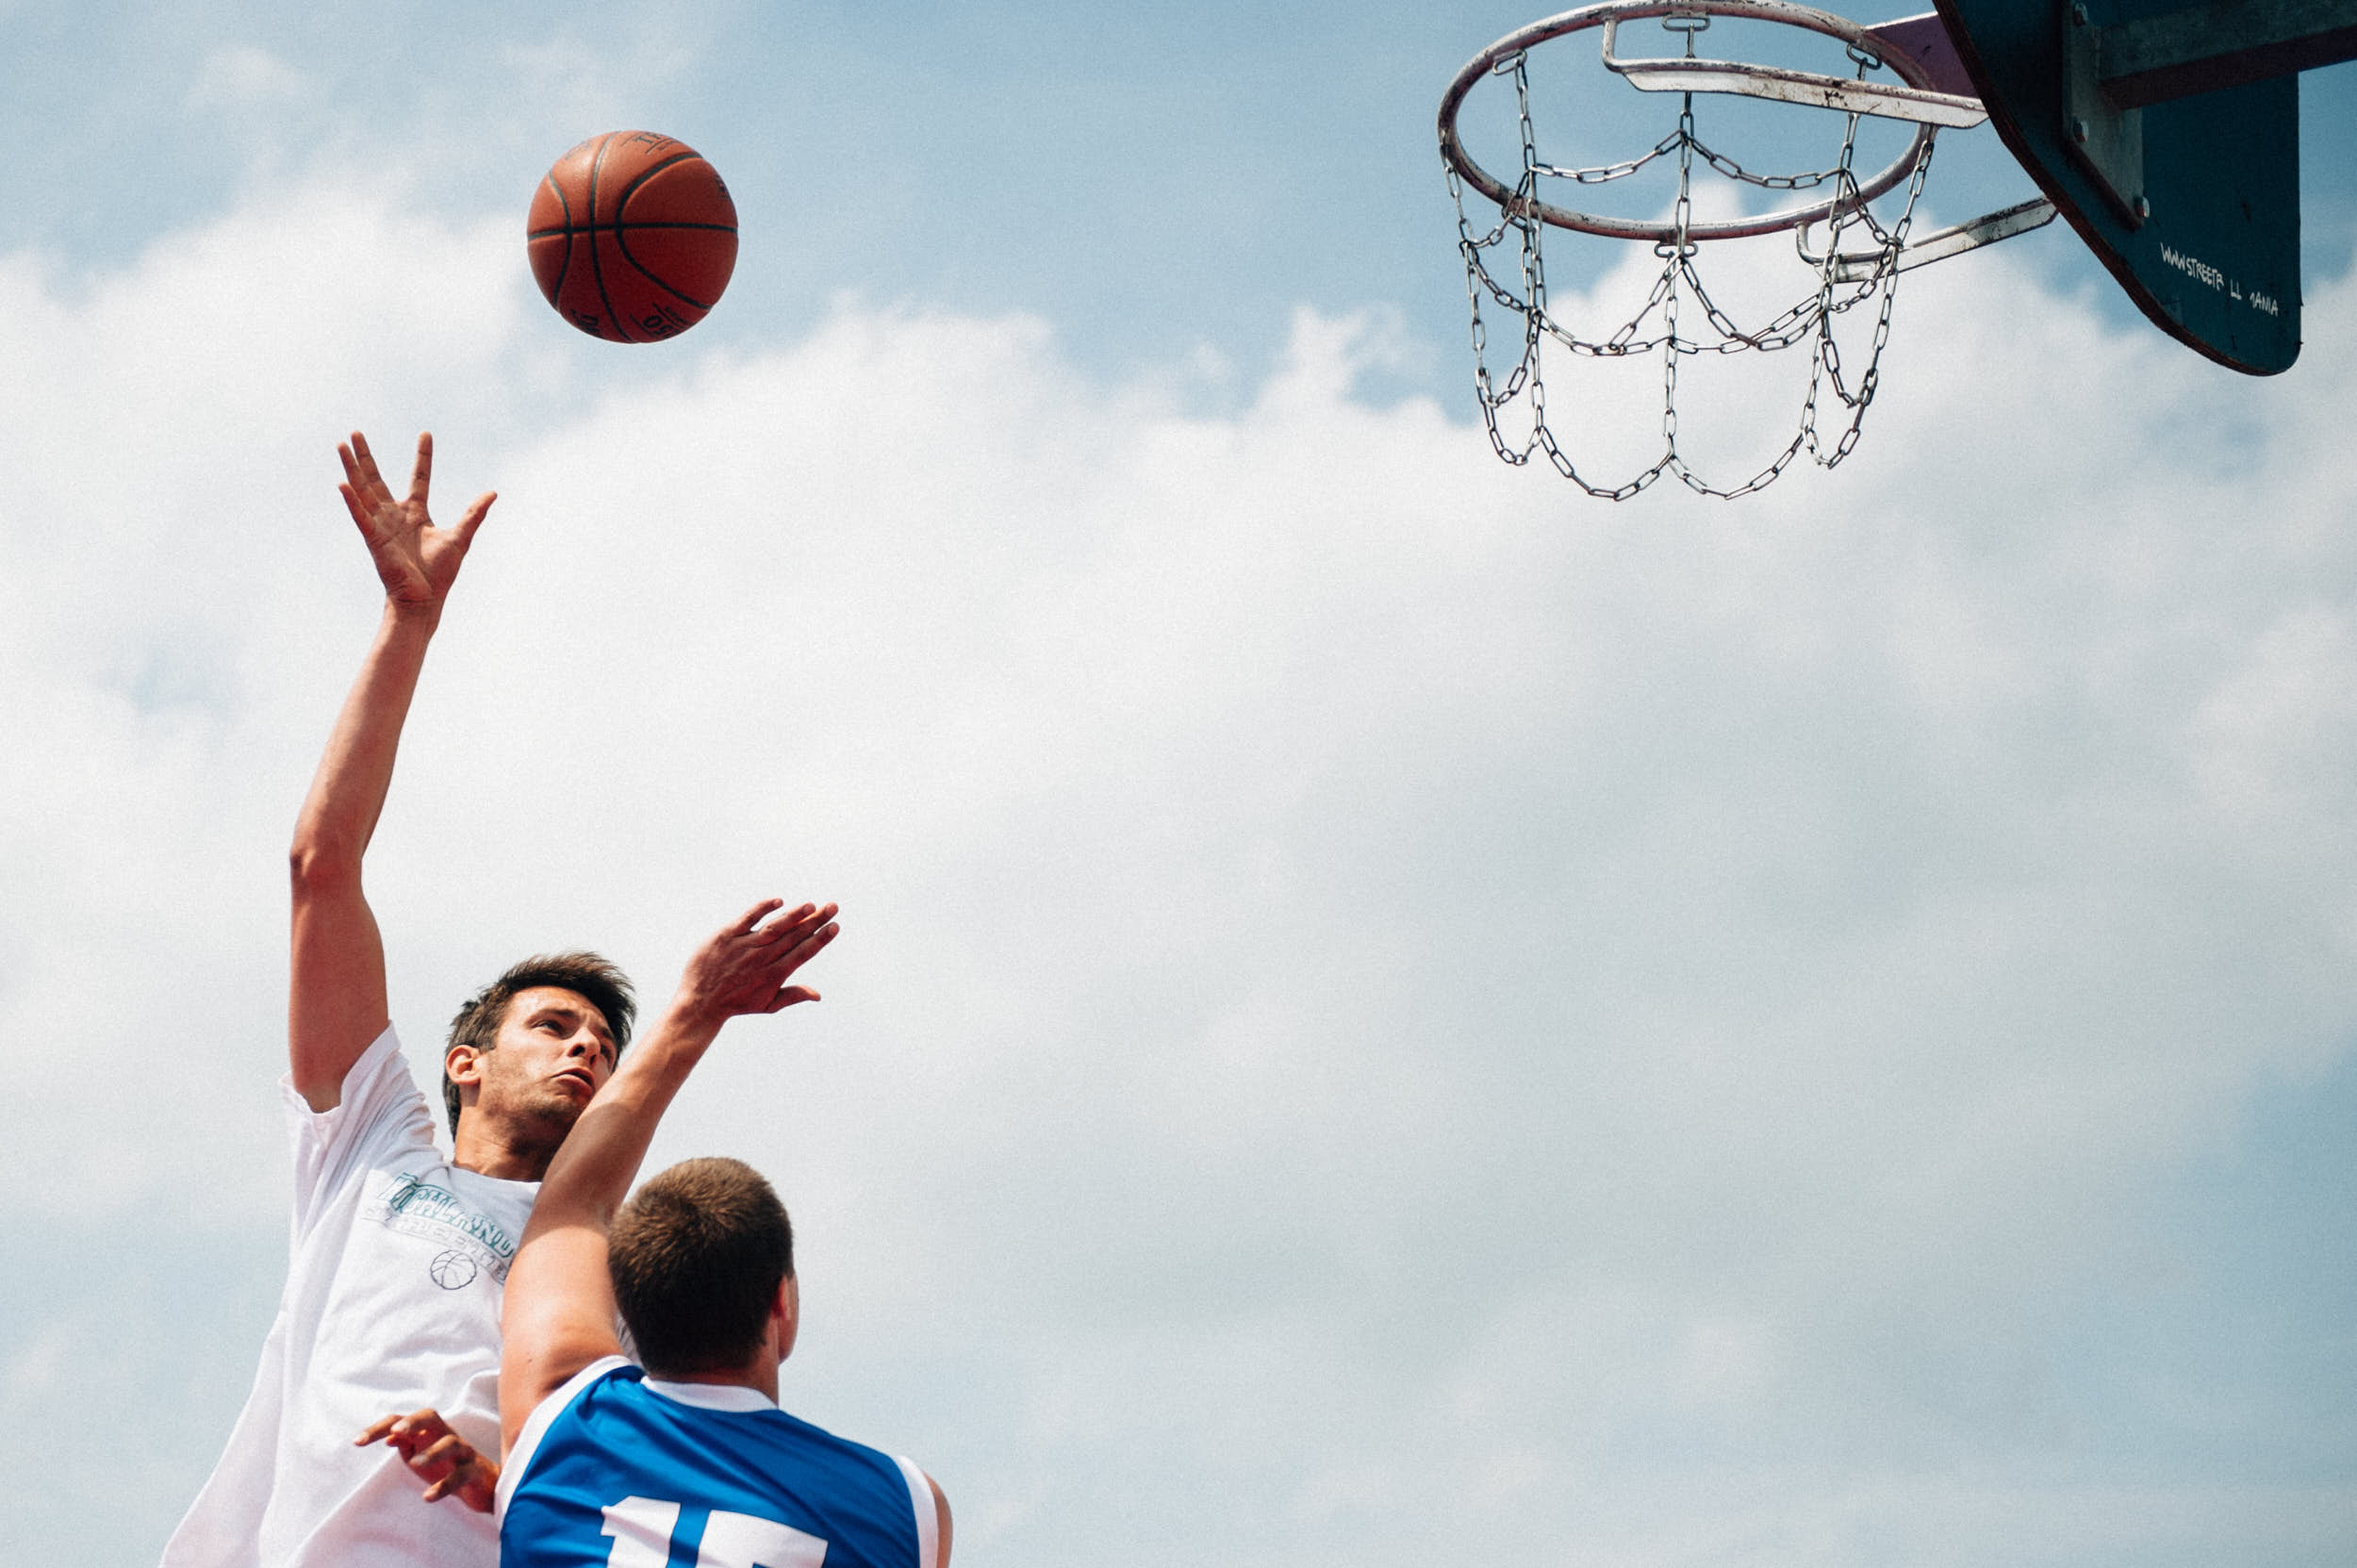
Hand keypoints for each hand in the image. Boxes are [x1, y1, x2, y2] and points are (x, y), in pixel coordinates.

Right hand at [337, 431, 493, 617]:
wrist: (424, 599)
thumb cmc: (440, 573)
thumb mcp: (460, 537)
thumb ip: (474, 514)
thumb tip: (493, 493)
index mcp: (417, 513)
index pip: (420, 477)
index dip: (423, 456)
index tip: (425, 433)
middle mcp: (395, 515)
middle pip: (377, 479)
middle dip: (366, 456)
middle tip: (356, 432)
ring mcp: (381, 525)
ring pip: (363, 490)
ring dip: (352, 468)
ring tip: (342, 444)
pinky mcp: (373, 538)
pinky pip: (360, 516)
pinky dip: (351, 500)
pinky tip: (342, 483)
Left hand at [356, 1408, 498, 1512]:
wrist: (483, 1486)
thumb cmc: (446, 1467)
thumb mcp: (420, 1455)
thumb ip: (405, 1444)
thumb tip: (388, 1436)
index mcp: (429, 1432)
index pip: (402, 1421)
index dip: (379, 1428)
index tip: (357, 1442)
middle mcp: (446, 1435)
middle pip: (431, 1417)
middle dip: (413, 1422)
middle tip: (395, 1432)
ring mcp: (463, 1452)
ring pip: (451, 1442)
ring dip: (433, 1452)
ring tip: (415, 1464)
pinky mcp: (474, 1472)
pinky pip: (460, 1475)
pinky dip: (443, 1486)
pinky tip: (427, 1496)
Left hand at [672, 899, 840, 1027]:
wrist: (700, 1002)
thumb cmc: (736, 1003)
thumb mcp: (767, 1005)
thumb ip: (793, 995)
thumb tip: (818, 995)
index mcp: (775, 974)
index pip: (804, 952)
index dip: (821, 939)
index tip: (835, 926)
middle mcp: (763, 958)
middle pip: (794, 936)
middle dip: (816, 921)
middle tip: (833, 907)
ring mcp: (745, 945)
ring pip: (775, 926)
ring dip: (794, 915)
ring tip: (811, 905)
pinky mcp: (727, 935)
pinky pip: (747, 918)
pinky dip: (763, 909)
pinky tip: (778, 901)